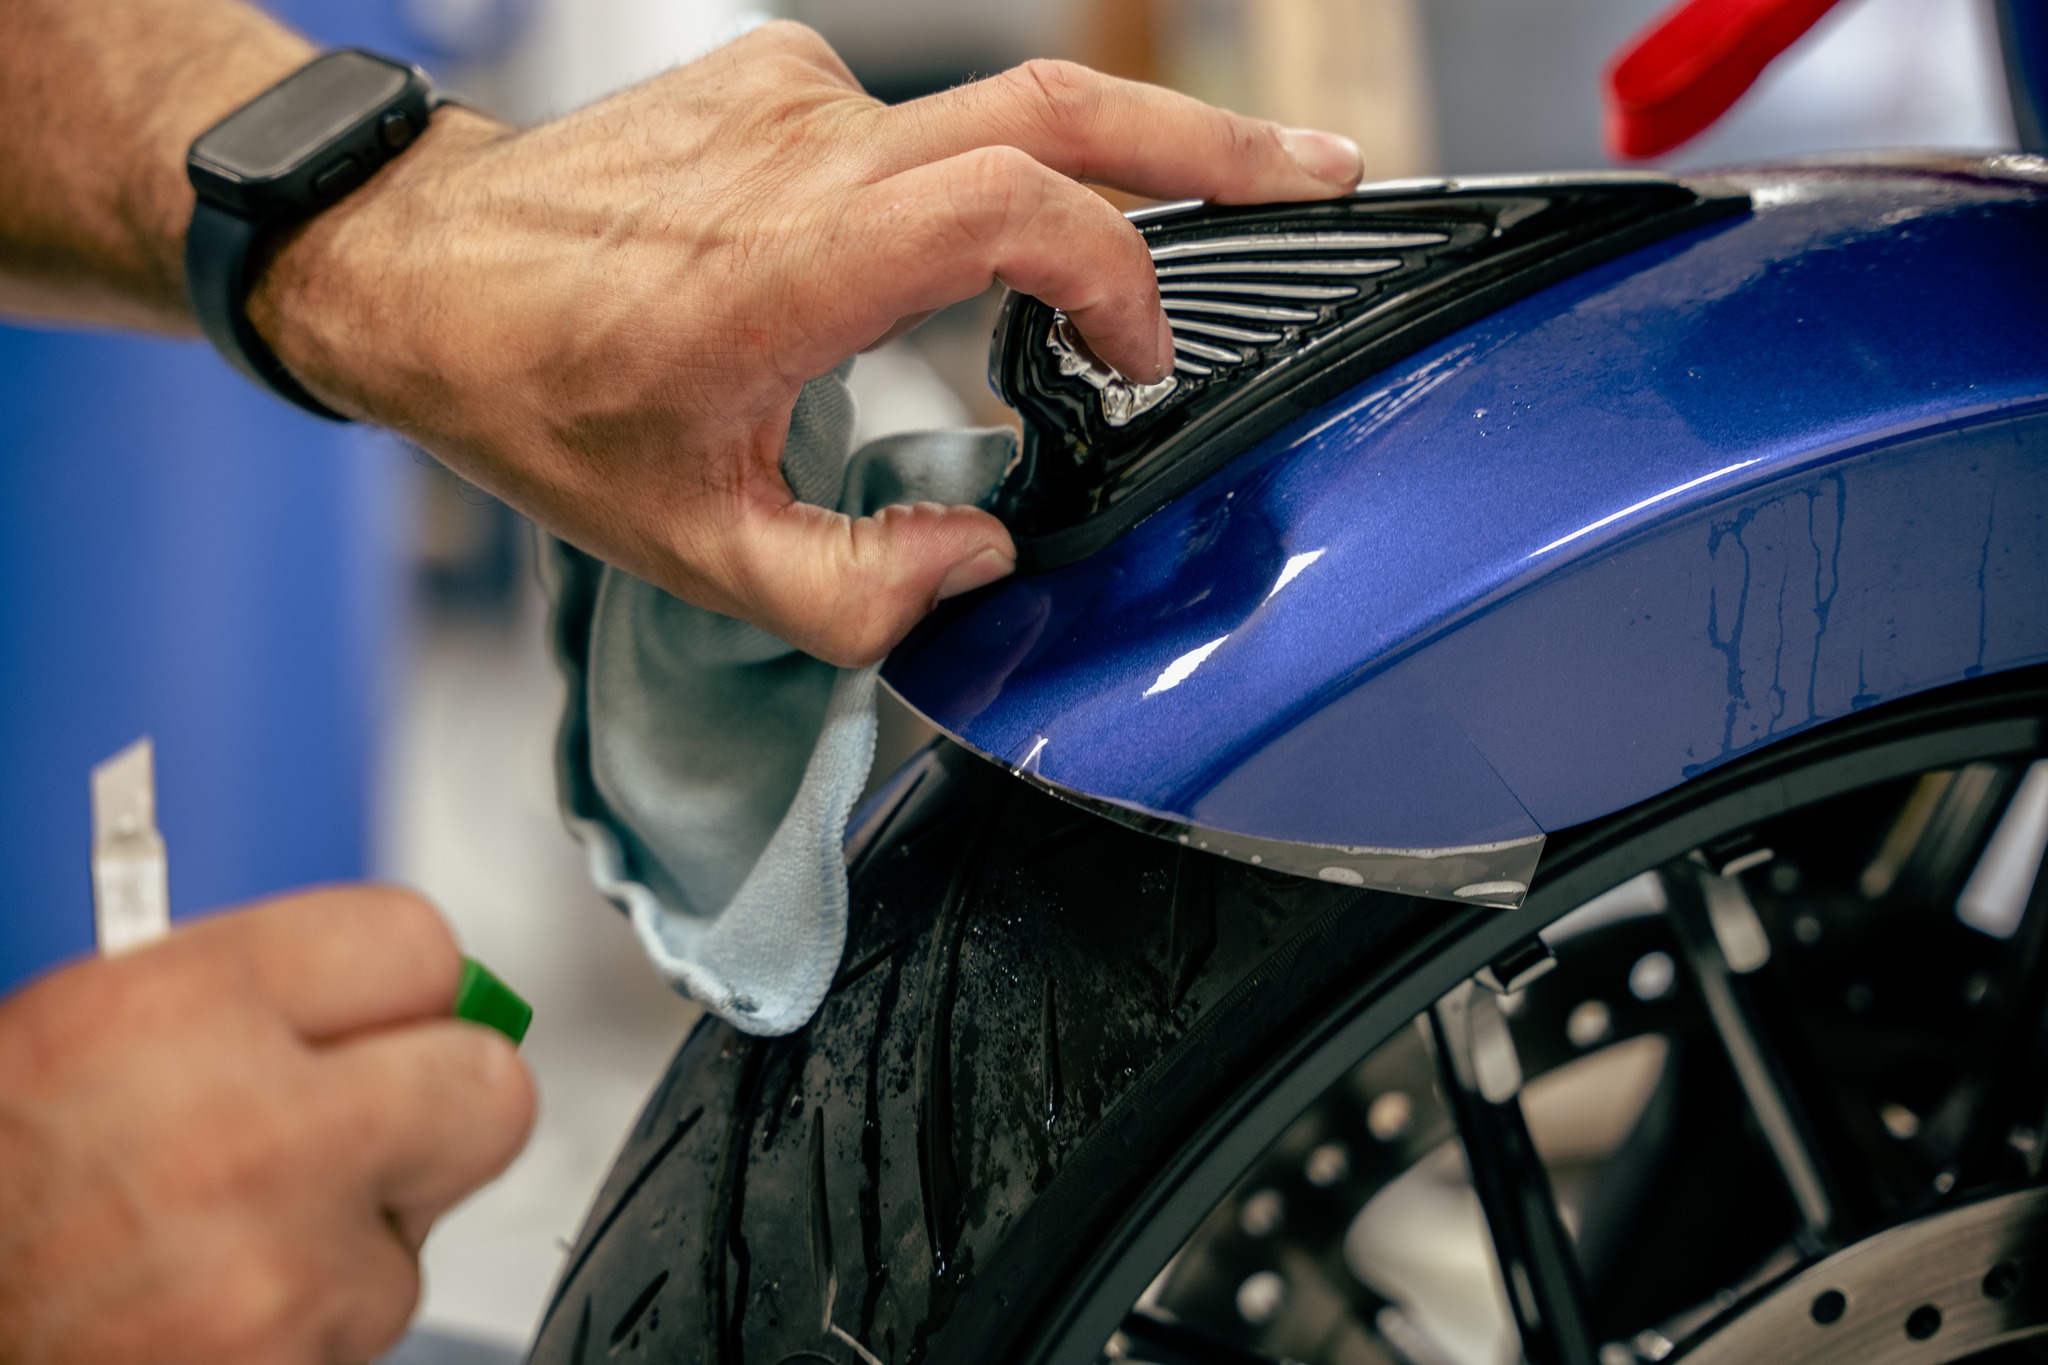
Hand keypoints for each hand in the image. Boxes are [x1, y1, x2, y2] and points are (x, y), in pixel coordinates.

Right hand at [0, 887, 534, 1364]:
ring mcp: (275, 1265)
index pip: (419, 942)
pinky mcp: (292, 1361)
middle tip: (365, 1128)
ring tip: (232, 1239)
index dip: (409, 987)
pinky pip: (373, 1319)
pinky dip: (318, 1320)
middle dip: (441, 1109)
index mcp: (172, 1011)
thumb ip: (248, 992)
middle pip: (488, 1085)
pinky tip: (218, 1309)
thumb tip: (388, 989)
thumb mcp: (84, 1032)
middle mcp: (239, 1129)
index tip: (392, 1014)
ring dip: (361, 1234)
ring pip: (429, 1222)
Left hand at [250, 23, 1362, 665]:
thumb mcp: (687, 547)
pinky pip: (920, 120)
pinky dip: (981, 179)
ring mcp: (793, 95)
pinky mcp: (780, 78)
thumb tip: (982, 564)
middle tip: (1319, 175)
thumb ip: (853, 593)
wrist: (418, 267)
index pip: (1017, 209)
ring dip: (1113, 159)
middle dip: (1210, 145)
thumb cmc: (537, 397)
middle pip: (1057, 104)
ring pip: (1001, 103)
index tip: (1140, 361)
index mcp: (785, 266)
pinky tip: (965, 252)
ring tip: (1192, 214)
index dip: (1119, 276)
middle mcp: (803, 151)